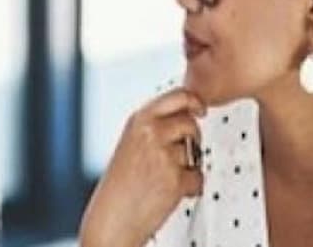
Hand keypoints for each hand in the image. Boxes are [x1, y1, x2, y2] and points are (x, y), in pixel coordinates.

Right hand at [79, 88, 205, 246]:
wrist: (112, 216)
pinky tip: (169, 192)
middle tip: (181, 152)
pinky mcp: (175, 177)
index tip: (200, 109)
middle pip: (191, 121)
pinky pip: (198, 177)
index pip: (177, 95)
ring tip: (166, 178)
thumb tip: (186, 115)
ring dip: (188, 166)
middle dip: (193, 137)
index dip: (194, 101)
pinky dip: (190, 188)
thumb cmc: (120, 185)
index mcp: (139, 120)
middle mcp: (151, 132)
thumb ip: (155, 126)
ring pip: (195, 151)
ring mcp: (163, 154)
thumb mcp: (131, 143)